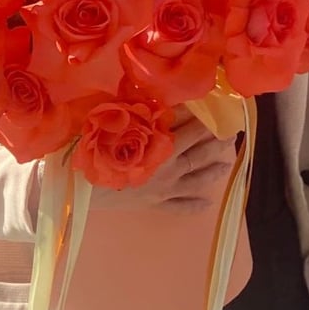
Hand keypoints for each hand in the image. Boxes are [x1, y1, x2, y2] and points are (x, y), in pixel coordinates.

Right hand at [88, 106, 236, 213]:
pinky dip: (195, 205)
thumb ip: (138, 114)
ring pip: (197, 180)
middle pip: (199, 153)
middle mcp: (167, 167)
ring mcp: (163, 188)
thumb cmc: (92, 151)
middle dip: (216, 142)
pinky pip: (180, 207)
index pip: (189, 129)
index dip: (205, 120)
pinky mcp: (154, 204)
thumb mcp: (114, 126)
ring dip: (213, 171)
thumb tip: (158, 103)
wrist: (77, 188)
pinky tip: (208, 202)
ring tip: (226, 164)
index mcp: (158, 145)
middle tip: (232, 134)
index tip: (218, 111)